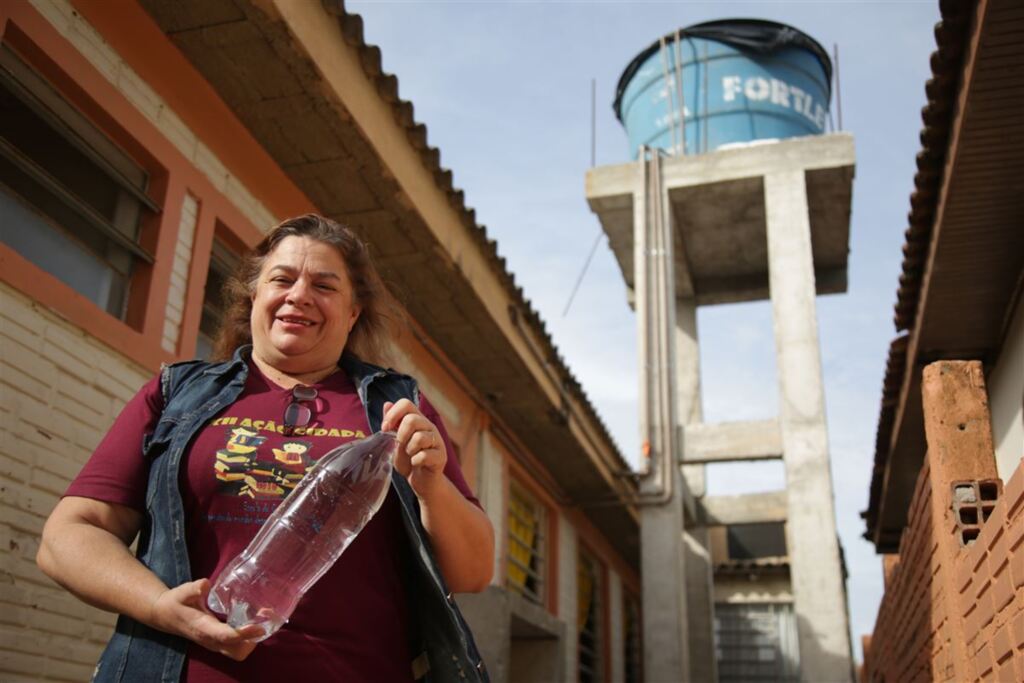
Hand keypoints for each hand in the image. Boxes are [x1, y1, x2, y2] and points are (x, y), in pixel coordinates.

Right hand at [148, 579, 262, 660]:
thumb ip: (193, 589)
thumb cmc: (176, 602)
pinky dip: (248, 639)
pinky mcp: (217, 642)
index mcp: (203, 629)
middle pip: (237, 651)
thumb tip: (205, 584)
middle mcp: (210, 640)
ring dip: (252, 640)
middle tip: (264, 619)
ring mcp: (214, 644)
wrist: (165, 615)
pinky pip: (236, 648)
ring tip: (262, 618)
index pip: (226, 636)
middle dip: (252, 640)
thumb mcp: (182, 592)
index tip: (259, 626)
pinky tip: (253, 621)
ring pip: (238, 652)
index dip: (243, 633)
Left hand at [381, 399, 446, 498]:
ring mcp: (437, 441)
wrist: (422, 482)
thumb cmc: (408, 460)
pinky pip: (425, 455)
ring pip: (420, 437)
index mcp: (418, 420)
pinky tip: (416, 463)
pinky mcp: (441, 456)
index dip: (393, 414)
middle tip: (399, 444)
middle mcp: (429, 427)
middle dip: (400, 434)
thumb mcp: (396, 442)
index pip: (406, 404)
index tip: (385, 428)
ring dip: (409, 449)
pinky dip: (415, 461)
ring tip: (410, 455)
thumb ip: (392, 425)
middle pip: (412, 419)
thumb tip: (386, 404)